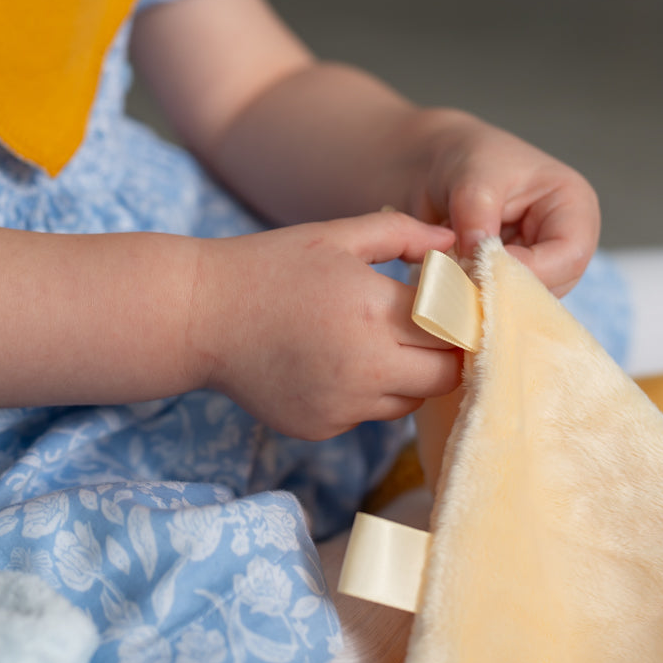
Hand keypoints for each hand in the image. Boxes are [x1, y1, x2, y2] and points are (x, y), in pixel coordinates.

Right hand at [192, 212, 460, 439]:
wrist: (201, 316)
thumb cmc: (270, 266)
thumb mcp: (336, 235)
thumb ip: (402, 234)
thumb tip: (453, 244)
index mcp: (374, 311)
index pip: (454, 331)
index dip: (461, 319)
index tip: (455, 307)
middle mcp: (365, 367)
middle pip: (444, 377)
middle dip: (445, 354)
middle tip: (429, 330)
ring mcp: (342, 405)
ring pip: (409, 402)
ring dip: (410, 376)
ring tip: (380, 342)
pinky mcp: (321, 428)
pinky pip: (367, 416)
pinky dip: (367, 393)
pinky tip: (337, 363)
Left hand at [410, 111, 599, 295]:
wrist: (437, 166)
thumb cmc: (466, 157)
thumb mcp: (472, 176)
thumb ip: (476, 217)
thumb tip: (477, 263)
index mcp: (573, 208)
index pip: (569, 254)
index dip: (528, 270)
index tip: (481, 271)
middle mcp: (564, 243)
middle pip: (551, 287)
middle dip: (504, 290)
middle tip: (459, 287)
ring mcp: (538, 267)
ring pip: (523, 303)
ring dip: (486, 298)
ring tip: (448, 281)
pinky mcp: (511, 283)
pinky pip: (500, 305)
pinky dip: (474, 300)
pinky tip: (448, 290)